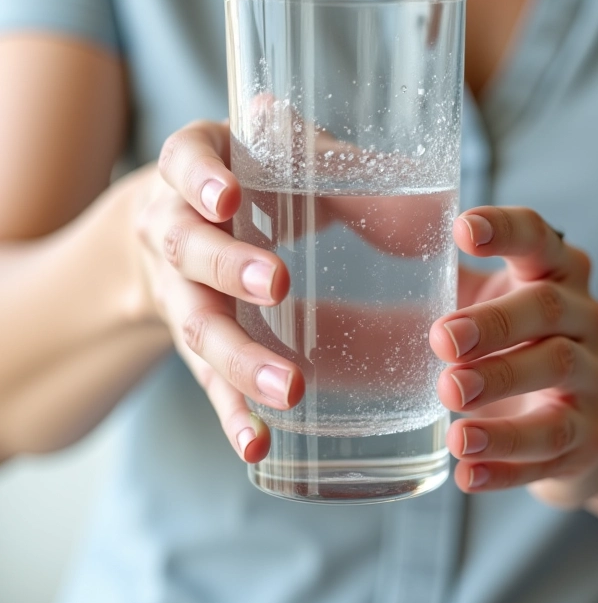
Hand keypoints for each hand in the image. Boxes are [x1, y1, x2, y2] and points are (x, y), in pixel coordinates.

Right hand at [134, 120, 303, 462]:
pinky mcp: (196, 344)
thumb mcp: (273, 157)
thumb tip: (417, 182)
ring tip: (286, 388)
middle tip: (274, 284)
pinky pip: (209, 381)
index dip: (199, 179)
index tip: (226, 198)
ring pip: (198, 326)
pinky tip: (258, 445)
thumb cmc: (243, 180)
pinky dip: (231, 413)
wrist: (175, 223)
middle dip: (227, 267)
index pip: (182, 161)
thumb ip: (325, 160)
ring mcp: (180, 292)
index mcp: (192, 169)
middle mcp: (174, 229)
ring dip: (238, 358)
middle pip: (188, 249)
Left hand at [430, 206, 597, 506]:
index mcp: (556, 272)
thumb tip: (360, 261)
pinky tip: (466, 473)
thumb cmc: (516, 343)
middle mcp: (586, 317)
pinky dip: (507, 463)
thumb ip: (444, 279)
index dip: (506, 230)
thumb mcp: (486, 302)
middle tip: (441, 340)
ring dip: (501, 386)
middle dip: (494, 323)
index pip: (539, 237)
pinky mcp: (590, 438)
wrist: (577, 417)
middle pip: (547, 308)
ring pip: (556, 372)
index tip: (461, 229)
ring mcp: (594, 378)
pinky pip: (553, 450)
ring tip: (450, 404)